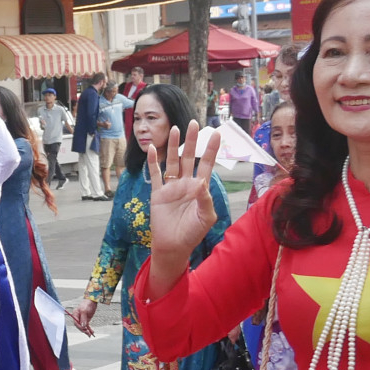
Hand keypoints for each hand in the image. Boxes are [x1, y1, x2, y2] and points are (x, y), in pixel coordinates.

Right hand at [71, 300, 97, 336]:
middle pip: (79, 326)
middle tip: (87, 333)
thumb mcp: (84, 310)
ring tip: (90, 335)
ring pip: (83, 327)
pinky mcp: (86, 320)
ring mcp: (82, 319)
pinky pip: (87, 326)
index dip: (79, 327)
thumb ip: (83, 318)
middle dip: (83, 330)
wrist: (92, 301)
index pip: (76, 323)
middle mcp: (78, 317)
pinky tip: (92, 332)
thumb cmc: (87, 304)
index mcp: (75, 314)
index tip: (84, 329)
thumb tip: (82, 326)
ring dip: (86, 331)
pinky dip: (89, 329)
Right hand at [145, 122, 221, 263]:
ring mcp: (171, 187)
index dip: (211, 150)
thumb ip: (205, 199)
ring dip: (173, 146)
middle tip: (193, 123)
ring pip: (173, 161)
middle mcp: (186, 184)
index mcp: (200, 188)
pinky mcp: (158, 193)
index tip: (216, 134)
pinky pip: (155, 175)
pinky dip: (154, 162)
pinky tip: (153, 149)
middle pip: (189, 157)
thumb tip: (201, 181)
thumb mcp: (205, 217)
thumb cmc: (192, 233)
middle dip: (191, 141)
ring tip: (174, 129)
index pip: (206, 164)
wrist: (173, 246)